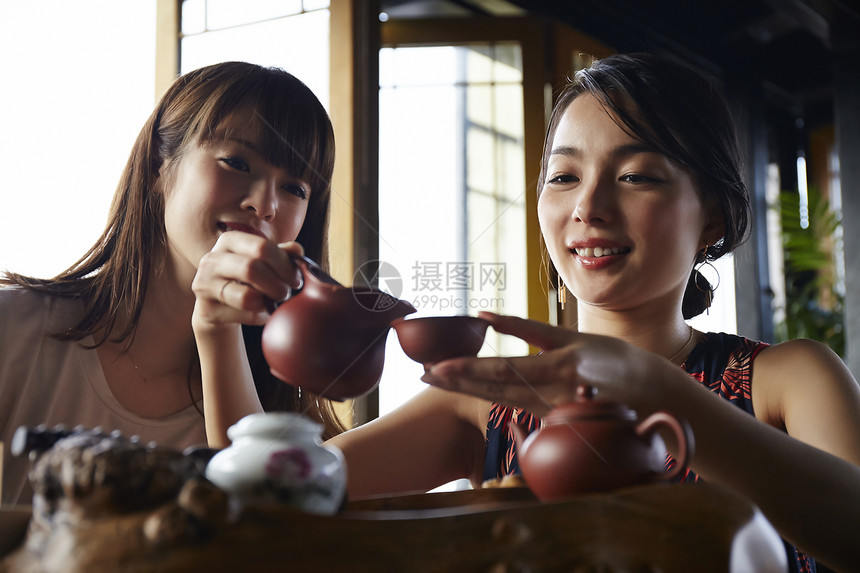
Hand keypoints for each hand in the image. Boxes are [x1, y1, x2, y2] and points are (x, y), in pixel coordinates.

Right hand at [192, 233, 303, 330]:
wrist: (219, 306)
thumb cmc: (247, 279)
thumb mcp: (264, 263)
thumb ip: (281, 254)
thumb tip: (297, 250)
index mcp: (229, 240)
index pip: (262, 247)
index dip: (285, 264)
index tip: (296, 278)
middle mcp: (212, 259)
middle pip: (252, 269)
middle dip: (278, 284)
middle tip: (287, 292)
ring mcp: (205, 284)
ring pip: (246, 296)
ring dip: (269, 301)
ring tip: (274, 301)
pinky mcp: (207, 309)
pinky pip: (243, 314)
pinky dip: (259, 314)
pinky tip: (260, 310)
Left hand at [420, 312, 671, 416]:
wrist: (649, 392)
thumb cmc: (611, 356)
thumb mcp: (567, 335)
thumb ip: (524, 326)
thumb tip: (483, 313)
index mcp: (559, 367)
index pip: (502, 371)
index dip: (467, 371)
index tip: (436, 367)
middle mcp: (553, 394)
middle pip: (494, 389)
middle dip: (456, 383)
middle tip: (422, 376)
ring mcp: (553, 412)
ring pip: (500, 400)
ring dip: (465, 391)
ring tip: (434, 381)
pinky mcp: (553, 420)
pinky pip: (514, 407)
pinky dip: (487, 398)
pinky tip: (465, 390)